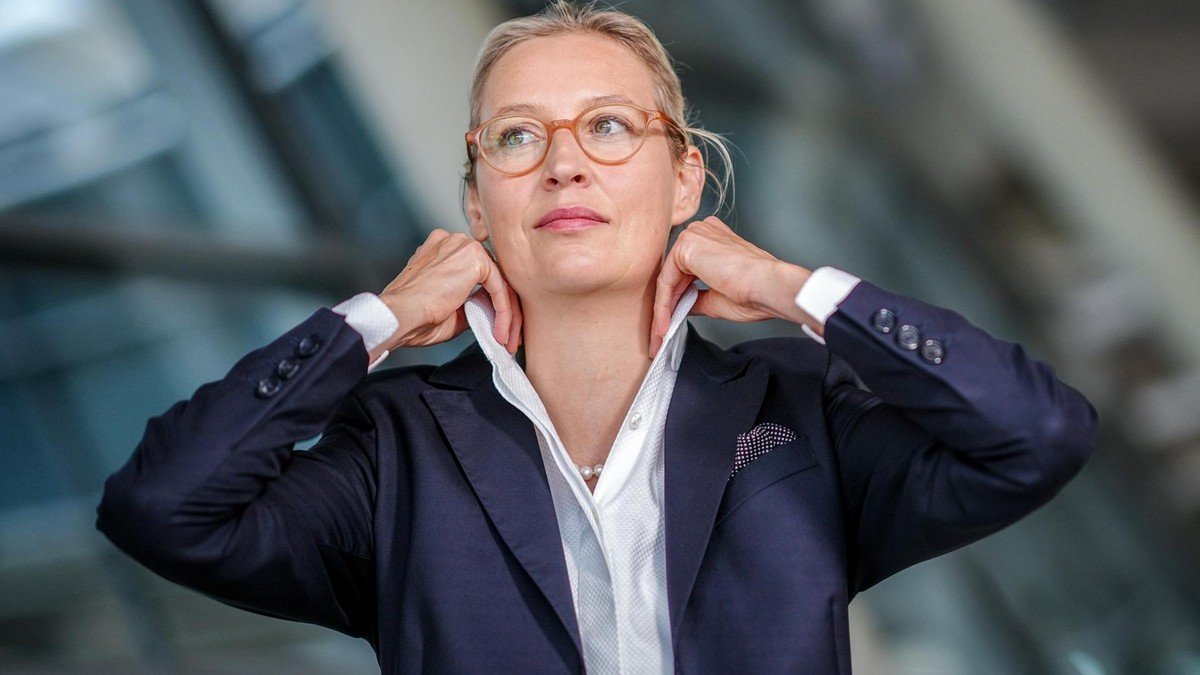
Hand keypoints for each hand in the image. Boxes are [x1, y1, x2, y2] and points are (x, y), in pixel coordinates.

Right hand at [376, 229, 521, 356]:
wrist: (400, 316)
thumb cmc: (415, 316)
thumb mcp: (449, 310)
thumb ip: (470, 304)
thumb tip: (488, 310)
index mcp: (443, 250)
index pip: (479, 273)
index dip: (491, 302)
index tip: (496, 326)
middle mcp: (454, 242)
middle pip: (492, 276)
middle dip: (503, 309)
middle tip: (509, 336)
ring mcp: (464, 246)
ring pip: (499, 282)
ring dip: (507, 314)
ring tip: (507, 339)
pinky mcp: (474, 258)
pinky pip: (499, 287)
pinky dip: (503, 311)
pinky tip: (501, 330)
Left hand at [651, 216, 813, 356]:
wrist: (768, 287)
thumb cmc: (754, 292)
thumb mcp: (716, 298)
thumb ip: (696, 298)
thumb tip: (682, 306)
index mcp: (714, 240)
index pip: (685, 271)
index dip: (678, 299)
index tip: (671, 321)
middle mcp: (703, 233)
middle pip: (674, 273)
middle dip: (668, 304)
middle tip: (661, 331)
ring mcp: (694, 235)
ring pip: (668, 277)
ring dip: (663, 307)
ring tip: (662, 332)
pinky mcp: (687, 244)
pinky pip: (666, 280)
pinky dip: (663, 304)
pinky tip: (664, 323)